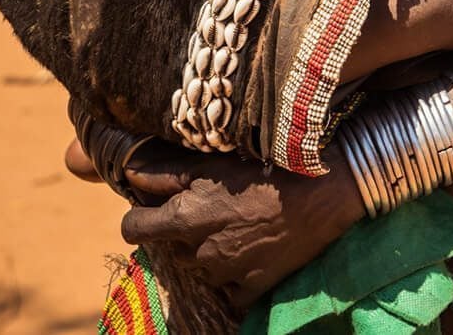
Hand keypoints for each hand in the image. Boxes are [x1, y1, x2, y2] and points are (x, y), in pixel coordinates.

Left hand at [120, 143, 364, 305]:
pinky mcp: (251, 290)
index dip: (138, 217)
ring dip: (208, 251)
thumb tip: (130, 173)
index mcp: (184, 218)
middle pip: (170, 247)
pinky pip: (230, 290)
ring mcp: (225, 275)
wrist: (322, 192)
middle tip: (209, 208)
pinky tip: (251, 250)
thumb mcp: (212, 162)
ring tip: (236, 225)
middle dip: (181, 231)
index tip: (151, 208)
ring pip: (200, 267)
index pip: (133, 229)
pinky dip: (235, 275)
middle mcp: (198, 252)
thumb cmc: (266, 167)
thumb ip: (166, 173)